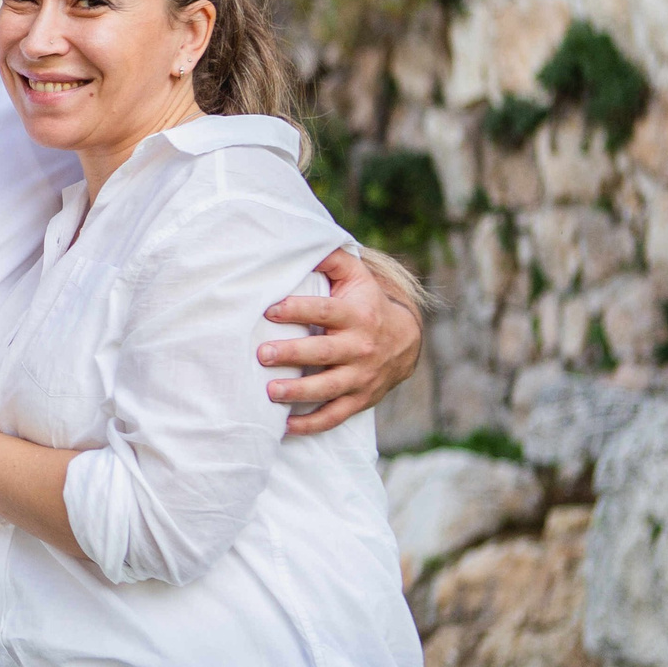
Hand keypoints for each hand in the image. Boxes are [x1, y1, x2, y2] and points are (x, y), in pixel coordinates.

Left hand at [260, 247, 423, 436]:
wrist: (406, 341)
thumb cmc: (366, 303)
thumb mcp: (356, 277)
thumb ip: (333, 260)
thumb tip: (308, 239)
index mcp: (356, 315)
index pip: (325, 311)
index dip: (298, 309)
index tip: (270, 310)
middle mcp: (360, 347)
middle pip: (323, 353)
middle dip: (292, 354)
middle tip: (261, 354)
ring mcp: (361, 376)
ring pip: (329, 388)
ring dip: (298, 392)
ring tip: (269, 392)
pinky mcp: (360, 399)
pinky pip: (335, 416)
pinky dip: (311, 424)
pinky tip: (284, 427)